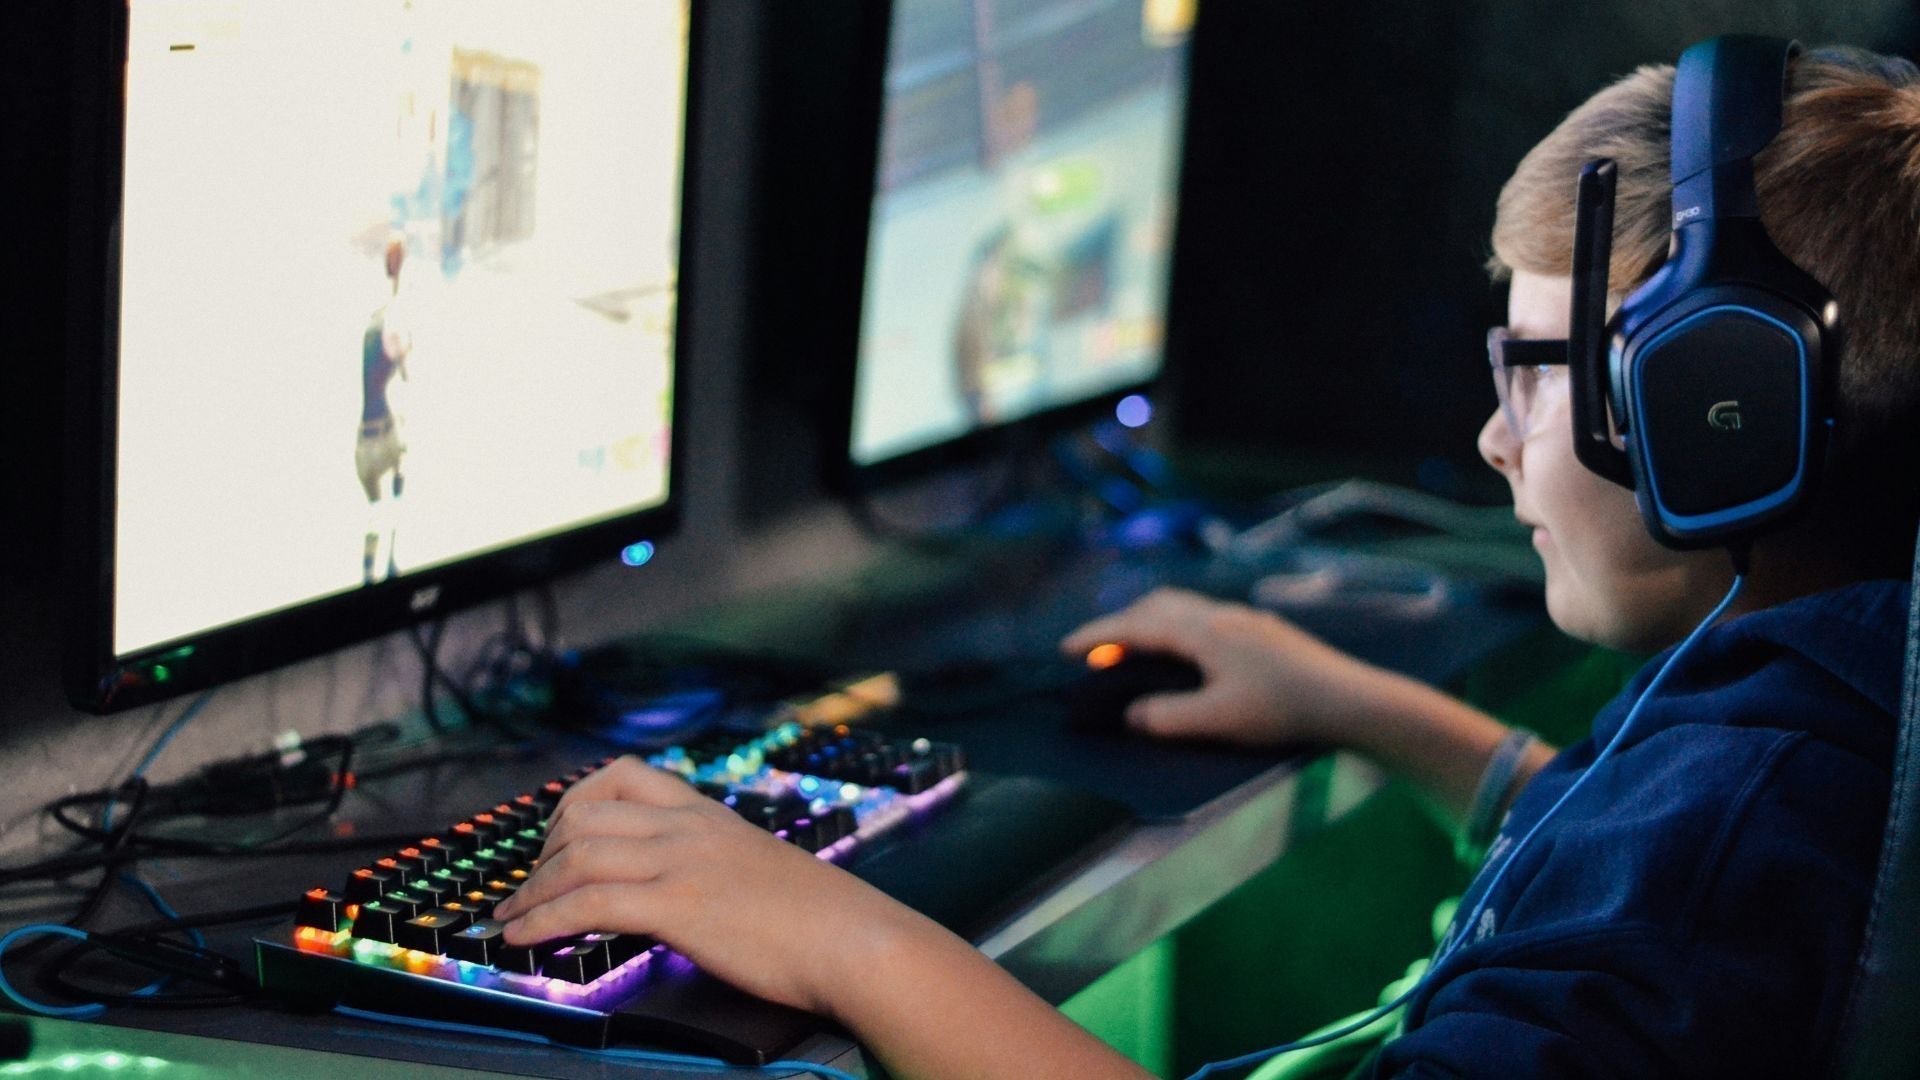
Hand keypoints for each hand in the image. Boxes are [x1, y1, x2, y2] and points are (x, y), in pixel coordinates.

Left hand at [493, 757, 931, 1017]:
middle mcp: (688, 826)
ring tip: (506, 923)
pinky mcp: (678, 905)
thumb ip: (713, 865)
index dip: (572, 805)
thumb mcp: (757, 870)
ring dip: (529, 894)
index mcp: (707, 812)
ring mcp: (682, 861)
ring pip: (576, 856)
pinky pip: (588, 903)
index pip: (621, 775)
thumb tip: (679, 890)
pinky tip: (523, 940)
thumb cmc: (819, 920)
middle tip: (523, 892)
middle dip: (538, 856)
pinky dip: (543, 921)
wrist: (856, 941)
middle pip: (583, 814)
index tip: (553, 841)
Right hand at [1060, 587, 1372, 745]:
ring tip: (1134, 651)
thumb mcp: (1218, 720)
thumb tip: (1132, 714)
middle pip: (1157, 605)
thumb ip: (1167, 718)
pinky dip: (1176, 630)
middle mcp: (1221, 615)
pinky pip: (1203, 619)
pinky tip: (1186, 655)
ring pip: (1183, 609)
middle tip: (1096, 653)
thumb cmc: (1283, 709)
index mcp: (1203, 631)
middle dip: (1120, 625)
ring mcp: (1244, 620)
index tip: (1066, 648)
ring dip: (1150, 624)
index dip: (1098, 636)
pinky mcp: (1262, 632)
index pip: (1137, 626)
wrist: (1348, 699)